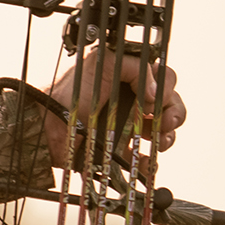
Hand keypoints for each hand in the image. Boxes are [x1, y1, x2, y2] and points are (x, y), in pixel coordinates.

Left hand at [41, 49, 185, 170]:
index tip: (154, 100)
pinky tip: (145, 159)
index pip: (164, 79)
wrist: (50, 126)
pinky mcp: (123, 148)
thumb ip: (134, 66)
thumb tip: (155, 92)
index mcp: (131, 77)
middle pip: (170, 105)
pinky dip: (151, 161)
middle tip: (163, 122)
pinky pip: (147, 157)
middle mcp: (134, 100)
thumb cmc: (71, 91)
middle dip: (174, 113)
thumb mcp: (101, 63)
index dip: (166, 88)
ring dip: (168, 136)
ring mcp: (130, 124)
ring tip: (159, 141)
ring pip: (164, 131)